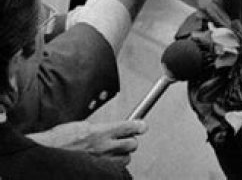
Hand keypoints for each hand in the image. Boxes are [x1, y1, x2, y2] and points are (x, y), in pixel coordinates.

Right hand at [28, 120, 147, 166]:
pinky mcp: (98, 172)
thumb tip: (109, 128)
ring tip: (112, 153)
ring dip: (122, 155)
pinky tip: (106, 163)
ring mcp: (101, 162)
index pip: (130, 127)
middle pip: (132, 144)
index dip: (139, 126)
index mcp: (100, 132)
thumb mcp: (80, 126)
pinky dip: (113, 167)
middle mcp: (103, 147)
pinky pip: (115, 171)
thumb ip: (98, 128)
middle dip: (130, 141)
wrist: (44, 155)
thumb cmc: (57, 141)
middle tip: (124, 139)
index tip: (142, 126)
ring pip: (125, 159)